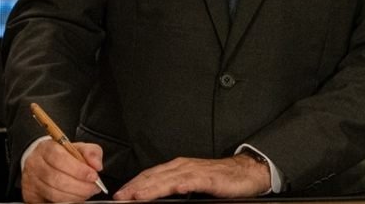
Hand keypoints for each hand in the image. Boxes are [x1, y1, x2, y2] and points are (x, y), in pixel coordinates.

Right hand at [22, 140, 103, 202]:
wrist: (42, 161)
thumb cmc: (62, 155)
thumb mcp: (79, 148)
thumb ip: (91, 152)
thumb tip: (97, 165)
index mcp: (47, 149)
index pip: (60, 159)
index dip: (79, 170)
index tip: (93, 176)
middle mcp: (35, 165)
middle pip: (57, 179)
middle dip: (79, 186)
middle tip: (93, 188)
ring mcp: (31, 181)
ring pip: (53, 193)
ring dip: (74, 196)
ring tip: (86, 193)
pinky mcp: (31, 195)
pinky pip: (50, 202)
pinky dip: (65, 201)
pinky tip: (74, 198)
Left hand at [114, 155, 271, 200]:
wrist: (245, 172)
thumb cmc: (218, 179)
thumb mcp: (191, 183)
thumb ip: (173, 187)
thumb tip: (153, 197)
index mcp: (177, 168)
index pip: (149, 176)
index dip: (133, 184)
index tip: (119, 195)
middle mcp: (183, 166)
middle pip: (155, 176)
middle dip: (135, 187)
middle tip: (119, 197)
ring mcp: (196, 171)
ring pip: (169, 179)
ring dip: (152, 187)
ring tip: (137, 195)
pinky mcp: (210, 178)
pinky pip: (194, 180)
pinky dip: (183, 183)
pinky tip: (175, 188)